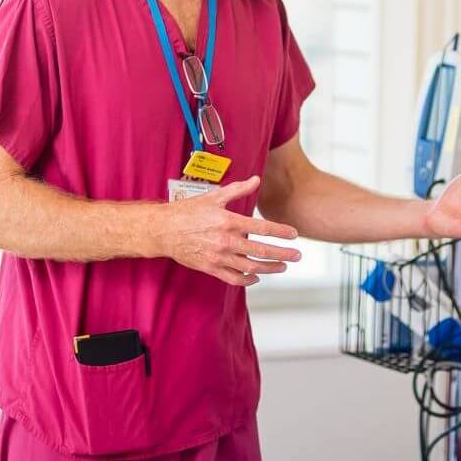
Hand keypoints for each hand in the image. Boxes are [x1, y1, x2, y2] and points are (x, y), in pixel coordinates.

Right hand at [153, 176, 302, 285]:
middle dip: (282, 254)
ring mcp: (218, 257)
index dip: (281, 232)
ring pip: (251, 267)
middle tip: (296, 255)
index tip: (294, 234)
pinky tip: (257, 276)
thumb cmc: (187, 211)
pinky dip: (248, 280)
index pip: (262, 228)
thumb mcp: (214, 197)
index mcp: (228, 221)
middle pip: (261, 251)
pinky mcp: (211, 268)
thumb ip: (238, 189)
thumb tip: (256, 180)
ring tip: (282, 267)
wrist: (163, 230)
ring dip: (270, 268)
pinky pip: (234, 278)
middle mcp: (226, 241)